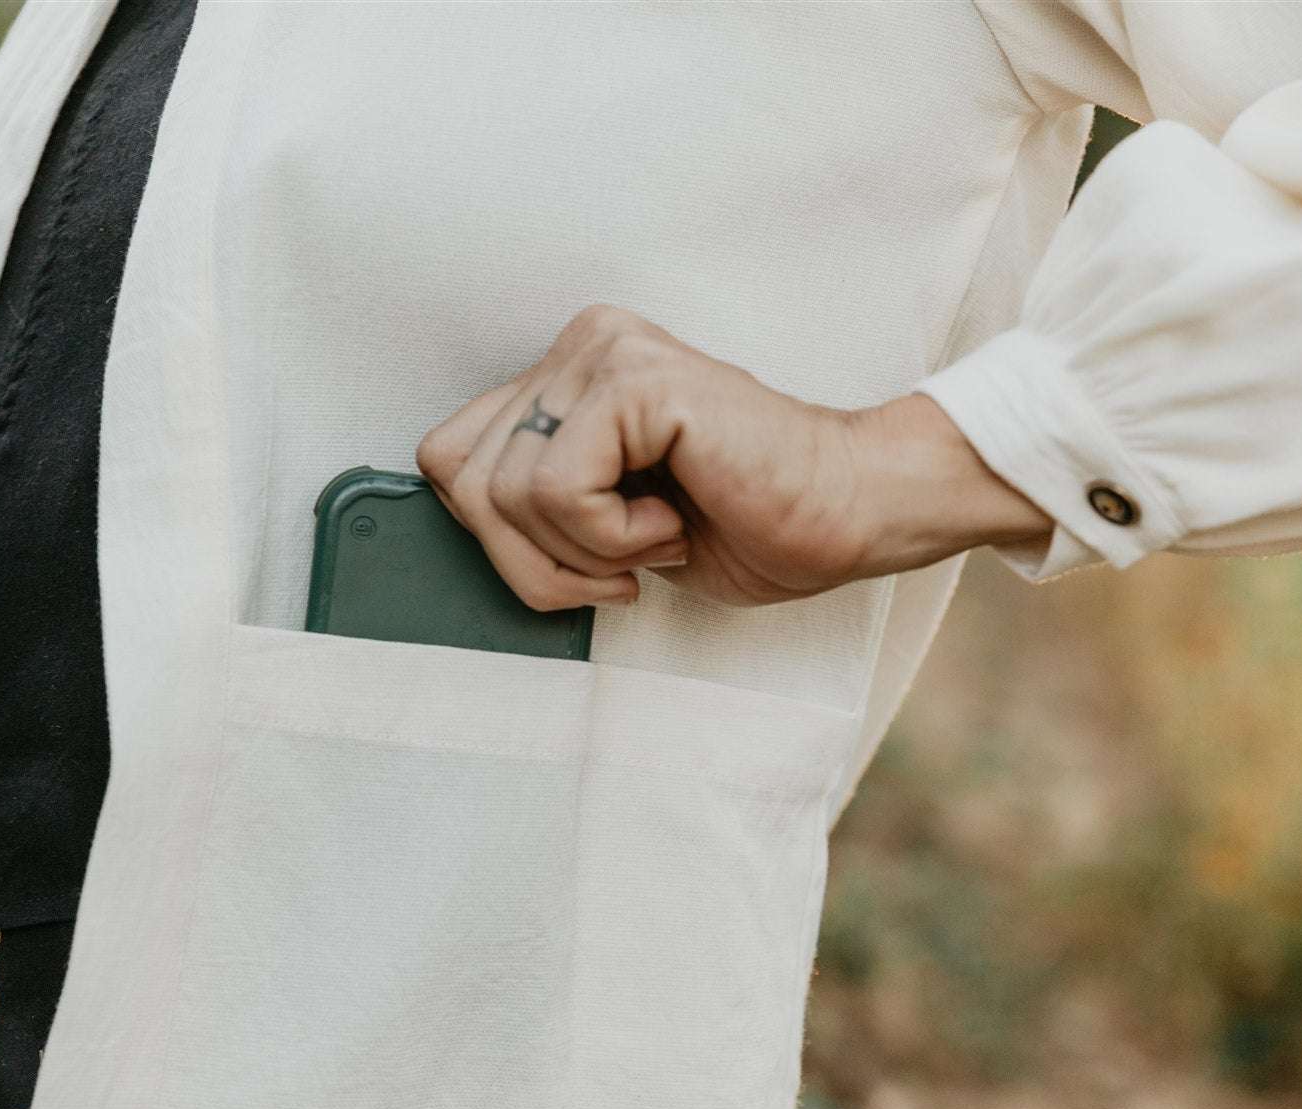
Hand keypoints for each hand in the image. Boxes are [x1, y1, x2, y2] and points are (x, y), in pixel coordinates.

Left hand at [415, 303, 1051, 609]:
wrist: (853, 511)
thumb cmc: (751, 520)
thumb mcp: (606, 522)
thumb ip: (535, 504)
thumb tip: (465, 524)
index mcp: (568, 373)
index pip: (448, 461)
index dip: (499, 540)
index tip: (582, 564)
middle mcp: (579, 345)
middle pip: (461, 482)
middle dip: (530, 562)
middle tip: (617, 570)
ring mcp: (604, 352)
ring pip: (507, 494)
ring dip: (583, 553)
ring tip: (657, 537)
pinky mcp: (636, 380)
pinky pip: (558, 490)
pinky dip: (611, 538)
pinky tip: (674, 519)